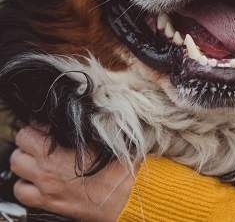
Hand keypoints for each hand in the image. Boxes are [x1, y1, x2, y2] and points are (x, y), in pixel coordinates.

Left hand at [10, 126, 134, 221]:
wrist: (129, 197)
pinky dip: (27, 185)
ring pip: (17, 171)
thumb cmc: (122, 168)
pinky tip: (40, 180)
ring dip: (26, 164)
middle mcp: (46, 171)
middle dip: (29, 143)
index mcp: (56, 153)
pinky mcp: (50, 203)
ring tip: (40, 160)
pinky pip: (23, 194)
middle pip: (19, 150)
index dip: (38, 127)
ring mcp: (46, 189)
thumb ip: (83, 128)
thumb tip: (74, 118)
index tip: (50, 127)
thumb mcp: (106, 138)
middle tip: (43, 142)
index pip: (28, 132)